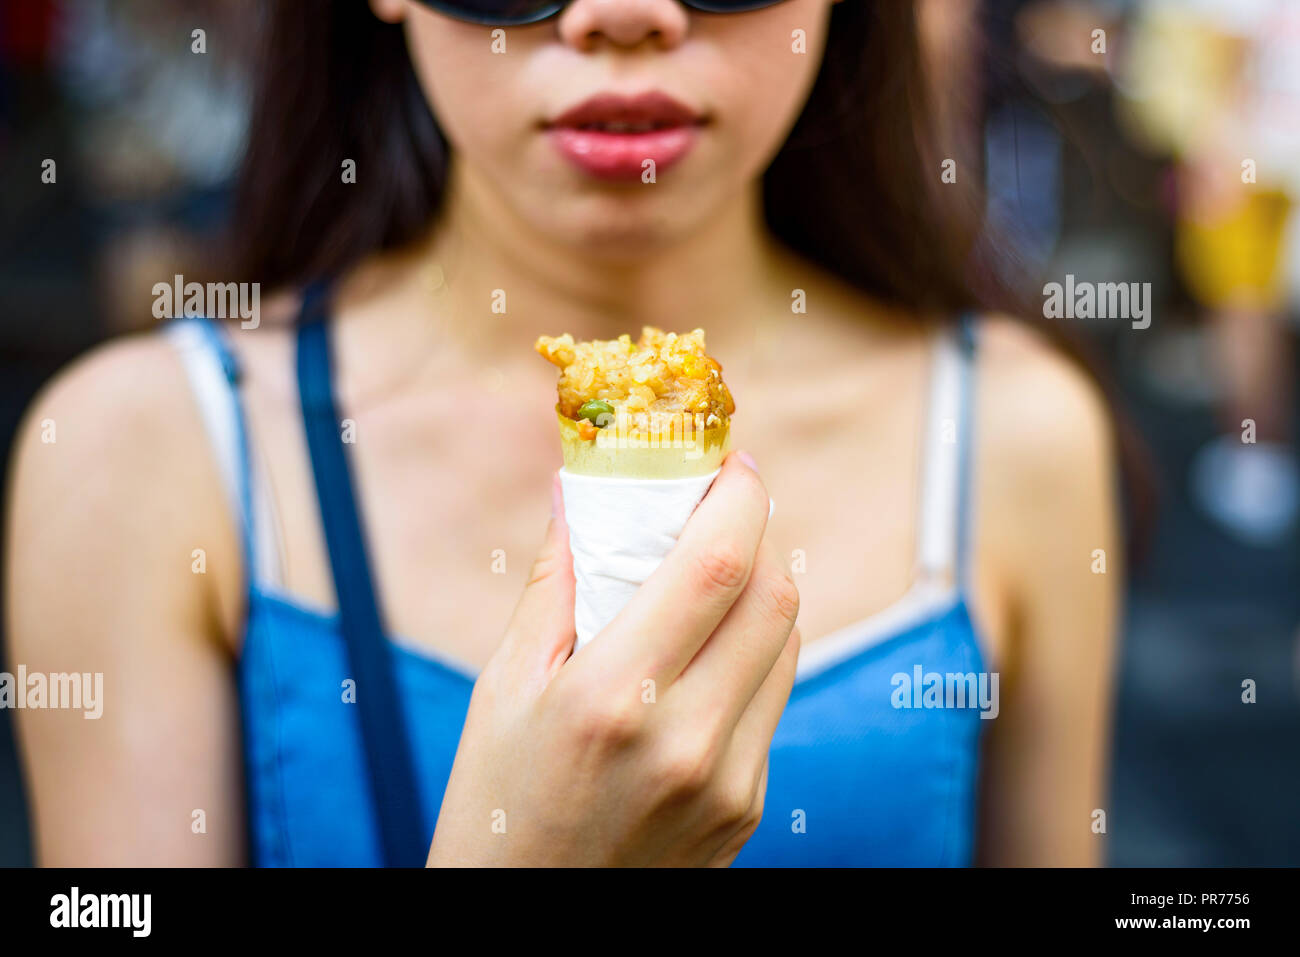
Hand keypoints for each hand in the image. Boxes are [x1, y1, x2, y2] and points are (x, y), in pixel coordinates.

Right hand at [427, 452, 799, 865]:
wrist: (528, 926)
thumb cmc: (496, 807)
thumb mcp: (505, 690)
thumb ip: (555, 582)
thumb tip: (579, 489)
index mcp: (614, 699)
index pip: (719, 565)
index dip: (739, 496)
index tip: (730, 462)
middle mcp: (687, 740)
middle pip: (775, 597)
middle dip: (760, 533)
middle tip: (722, 510)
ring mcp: (729, 783)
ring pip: (786, 647)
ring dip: (762, 592)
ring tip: (710, 578)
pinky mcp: (747, 809)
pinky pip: (770, 703)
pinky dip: (751, 657)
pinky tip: (703, 655)